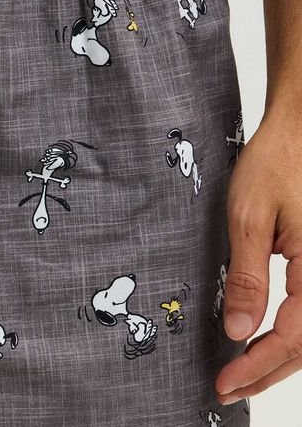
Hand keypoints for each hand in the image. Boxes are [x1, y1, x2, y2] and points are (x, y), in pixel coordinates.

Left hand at [216, 110, 301, 404]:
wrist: (296, 132)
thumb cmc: (275, 163)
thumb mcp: (249, 218)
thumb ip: (246, 277)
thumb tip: (238, 330)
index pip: (292, 338)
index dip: (257, 365)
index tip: (225, 381)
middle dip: (268, 370)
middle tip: (230, 386)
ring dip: (282, 358)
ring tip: (246, 372)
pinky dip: (292, 334)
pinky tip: (269, 339)